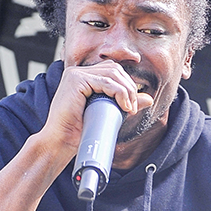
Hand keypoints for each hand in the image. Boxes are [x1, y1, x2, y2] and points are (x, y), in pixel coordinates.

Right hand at [38, 60, 152, 164]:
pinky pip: (105, 81)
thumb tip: (148, 99)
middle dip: (129, 87)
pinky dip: (119, 93)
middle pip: (114, 69)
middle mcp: (78, 72)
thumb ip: (125, 102)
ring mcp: (76, 74)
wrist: (62, 142)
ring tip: (129, 108)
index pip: (113, 70)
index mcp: (84, 76)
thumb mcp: (108, 112)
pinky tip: (123, 106)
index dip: (127, 84)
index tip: (132, 105)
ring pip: (112, 74)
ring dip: (126, 91)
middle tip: (133, 108)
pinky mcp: (75, 79)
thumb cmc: (80, 130)